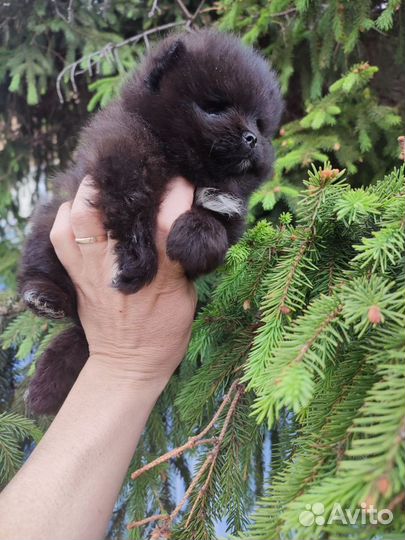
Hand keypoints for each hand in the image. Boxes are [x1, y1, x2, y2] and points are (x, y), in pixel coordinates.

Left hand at [49, 175, 196, 386]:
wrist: (128, 364)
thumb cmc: (165, 331)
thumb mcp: (186, 294)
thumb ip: (181, 256)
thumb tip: (181, 218)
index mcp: (160, 273)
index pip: (168, 219)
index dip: (176, 191)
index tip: (182, 179)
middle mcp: (122, 266)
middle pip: (113, 210)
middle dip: (123, 181)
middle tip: (134, 166)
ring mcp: (93, 270)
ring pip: (79, 217)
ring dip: (89, 192)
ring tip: (104, 182)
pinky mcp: (76, 276)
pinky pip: (60, 236)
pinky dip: (66, 215)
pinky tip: (79, 208)